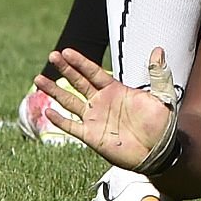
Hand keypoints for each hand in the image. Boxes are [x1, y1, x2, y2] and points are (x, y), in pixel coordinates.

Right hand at [33, 47, 175, 170]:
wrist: (158, 151)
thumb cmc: (161, 123)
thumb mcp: (162, 96)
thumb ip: (158, 73)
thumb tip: (158, 49)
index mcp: (116, 90)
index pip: (94, 73)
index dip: (81, 62)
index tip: (67, 52)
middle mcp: (102, 102)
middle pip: (79, 82)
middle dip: (65, 69)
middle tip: (52, 55)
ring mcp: (94, 118)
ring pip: (69, 102)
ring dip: (54, 91)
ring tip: (39, 79)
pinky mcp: (91, 135)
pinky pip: (71, 126)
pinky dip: (59, 119)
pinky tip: (48, 110)